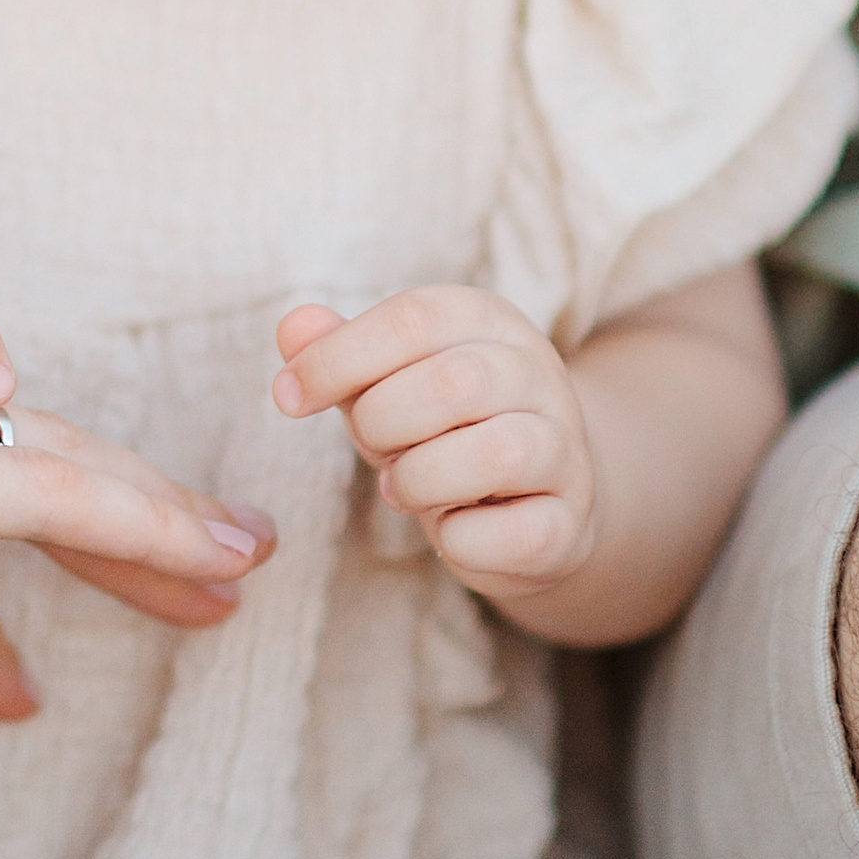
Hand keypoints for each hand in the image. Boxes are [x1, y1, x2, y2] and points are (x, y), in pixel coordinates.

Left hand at [274, 288, 596, 603]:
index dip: (338, 357)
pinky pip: (514, 534)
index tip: (288, 396)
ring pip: (497, 453)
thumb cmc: (438, 427)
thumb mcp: (380, 380)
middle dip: (383, 422)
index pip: (414, 318)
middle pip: (456, 382)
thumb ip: (335, 352)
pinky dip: (459, 540)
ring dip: (418, 480)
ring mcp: (565, 449)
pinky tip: (449, 529)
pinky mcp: (570, 522)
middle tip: (372, 444)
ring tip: (402, 488)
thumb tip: (294, 329)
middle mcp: (539, 374)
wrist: (529, 498)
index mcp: (487, 320)